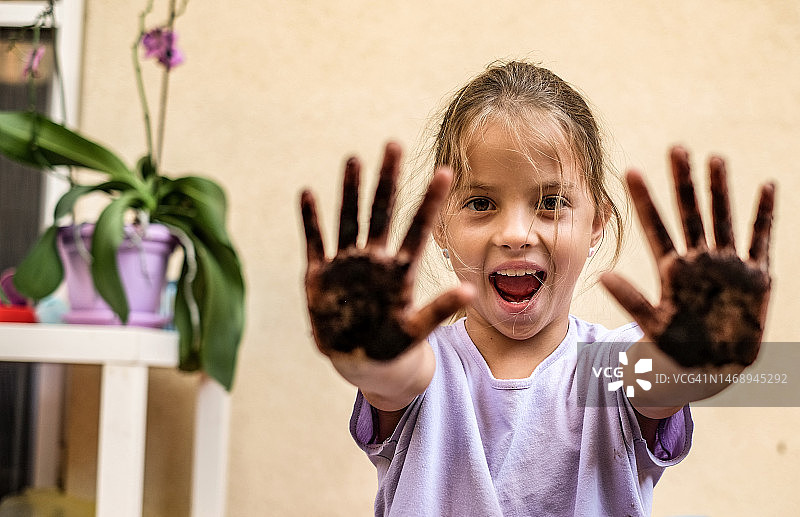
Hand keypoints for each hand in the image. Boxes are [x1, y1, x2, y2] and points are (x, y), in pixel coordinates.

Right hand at [300, 143, 471, 360]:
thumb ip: (439, 310)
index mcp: (400, 270)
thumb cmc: (393, 345)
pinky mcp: (320, 275)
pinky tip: (308, 194)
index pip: (417, 228)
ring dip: (350, 191)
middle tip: (393, 145)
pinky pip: (316, 243)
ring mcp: (347, 264)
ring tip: (354, 160)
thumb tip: (470, 290)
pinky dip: (311, 221)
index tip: (445, 172)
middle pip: (382, 212)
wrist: (362, 363)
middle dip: (387, 181)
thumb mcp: (417, 330)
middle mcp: (374, 259)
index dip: (430, 201)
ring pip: (349, 219)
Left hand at [601, 146, 774, 366]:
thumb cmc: (675, 350)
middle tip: (676, 148)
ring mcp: (727, 266)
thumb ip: (631, 300)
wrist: (709, 372)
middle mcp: (699, 261)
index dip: (644, 200)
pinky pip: (761, 241)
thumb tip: (602, 275)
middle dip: (683, 183)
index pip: (655, 228)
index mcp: (673, 270)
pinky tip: (767, 187)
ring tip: (714, 159)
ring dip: (720, 191)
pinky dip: (764, 216)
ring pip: (723, 220)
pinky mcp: (754, 278)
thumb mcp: (651, 326)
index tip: (629, 172)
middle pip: (690, 214)